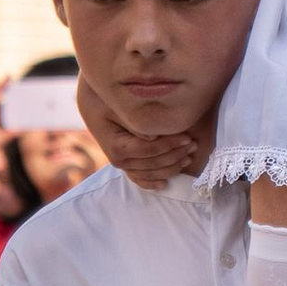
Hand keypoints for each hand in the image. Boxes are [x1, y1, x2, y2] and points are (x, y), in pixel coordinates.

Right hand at [82, 79, 204, 191]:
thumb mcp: (119, 107)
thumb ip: (137, 123)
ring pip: (150, 173)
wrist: (93, 104)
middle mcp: (119, 161)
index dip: (170, 145)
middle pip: (153, 164)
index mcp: (117, 147)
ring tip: (188, 156)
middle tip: (193, 145)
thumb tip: (153, 137)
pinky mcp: (126, 164)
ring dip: (171, 167)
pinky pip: (140, 178)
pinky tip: (166, 184)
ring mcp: (122, 165)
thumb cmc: (108, 102)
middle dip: (176, 155)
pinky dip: (152, 182)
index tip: (188, 137)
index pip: (150, 150)